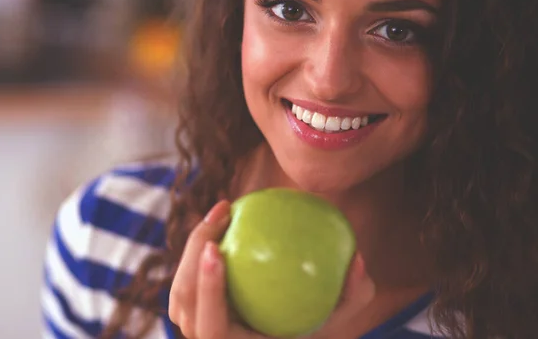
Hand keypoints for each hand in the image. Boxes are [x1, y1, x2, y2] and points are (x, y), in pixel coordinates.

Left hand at [168, 200, 374, 338]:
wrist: (279, 335)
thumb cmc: (310, 327)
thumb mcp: (340, 317)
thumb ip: (352, 294)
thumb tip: (358, 258)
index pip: (211, 328)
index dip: (207, 290)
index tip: (216, 249)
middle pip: (183, 302)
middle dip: (190, 254)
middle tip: (222, 213)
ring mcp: (196, 328)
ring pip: (179, 288)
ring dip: (193, 246)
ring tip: (223, 210)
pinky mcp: (194, 310)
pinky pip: (188, 277)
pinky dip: (199, 248)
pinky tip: (224, 219)